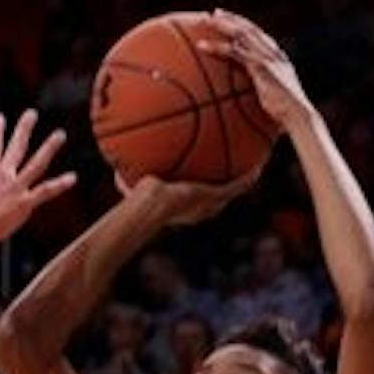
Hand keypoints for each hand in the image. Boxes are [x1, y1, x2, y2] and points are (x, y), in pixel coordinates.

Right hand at [0, 110, 75, 245]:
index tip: (0, 118)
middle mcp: (3, 173)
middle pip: (16, 145)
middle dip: (24, 127)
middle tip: (32, 114)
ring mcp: (16, 187)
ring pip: (36, 162)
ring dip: (49, 148)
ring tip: (60, 135)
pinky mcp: (25, 203)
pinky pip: (46, 191)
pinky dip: (60, 185)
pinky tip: (72, 178)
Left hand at [116, 165, 262, 226]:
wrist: (150, 207)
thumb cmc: (136, 202)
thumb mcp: (129, 185)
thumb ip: (125, 177)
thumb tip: (114, 169)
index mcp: (183, 207)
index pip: (199, 199)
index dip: (206, 190)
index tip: (209, 178)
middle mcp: (199, 209)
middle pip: (219, 196)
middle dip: (227, 182)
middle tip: (236, 169)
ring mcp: (209, 204)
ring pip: (233, 190)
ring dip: (244, 179)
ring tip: (255, 165)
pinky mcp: (215, 197)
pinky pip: (238, 185)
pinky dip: (249, 176)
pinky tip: (259, 164)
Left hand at [200, 8, 311, 131]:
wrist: (298, 115)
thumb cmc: (287, 115)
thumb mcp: (276, 101)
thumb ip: (265, 95)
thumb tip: (255, 105)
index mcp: (278, 58)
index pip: (259, 36)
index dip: (244, 26)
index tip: (230, 20)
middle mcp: (273, 53)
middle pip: (249, 29)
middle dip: (231, 18)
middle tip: (214, 13)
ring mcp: (267, 57)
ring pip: (240, 34)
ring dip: (221, 25)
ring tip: (204, 21)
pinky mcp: (260, 66)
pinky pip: (234, 52)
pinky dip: (217, 47)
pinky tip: (201, 45)